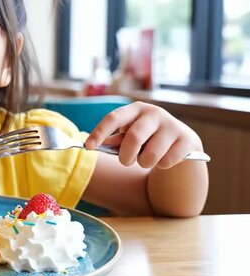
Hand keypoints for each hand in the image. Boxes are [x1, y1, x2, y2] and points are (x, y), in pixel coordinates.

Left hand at [85, 101, 202, 168]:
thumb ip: (113, 141)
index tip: (88, 147)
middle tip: (125, 162)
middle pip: (134, 137)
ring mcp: (172, 125)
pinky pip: (167, 161)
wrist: (181, 143)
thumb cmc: (147, 139)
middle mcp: (154, 113)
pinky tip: (164, 159)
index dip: (99, 132)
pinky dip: (161, 165)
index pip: (113, 118)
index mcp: (135, 109)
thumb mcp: (129, 136)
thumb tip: (90, 145)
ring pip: (151, 154)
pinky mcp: (187, 139)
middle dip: (126, 156)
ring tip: (146, 160)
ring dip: (144, 163)